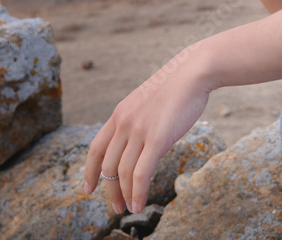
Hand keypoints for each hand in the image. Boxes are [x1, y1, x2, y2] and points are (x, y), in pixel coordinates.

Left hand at [83, 44, 213, 213]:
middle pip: (107, 165)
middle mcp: (124, 122)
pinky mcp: (157, 138)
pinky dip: (137, 192)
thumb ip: (138, 120)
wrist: (193, 72)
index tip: (88, 188)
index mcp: (119, 113)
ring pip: (122, 172)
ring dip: (123, 195)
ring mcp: (139, 130)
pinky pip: (141, 173)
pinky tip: (139, 204)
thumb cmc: (177, 88)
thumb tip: (139, 142)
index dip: (89, 171)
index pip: (95, 148)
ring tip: (129, 209)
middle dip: (109, 190)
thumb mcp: (147, 102)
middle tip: (116, 207)